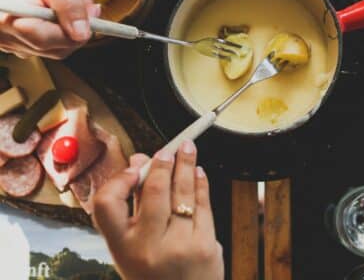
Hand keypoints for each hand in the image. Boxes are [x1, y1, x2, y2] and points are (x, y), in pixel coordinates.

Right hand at [0, 0, 99, 58]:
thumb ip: (69, 7)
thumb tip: (83, 34)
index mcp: (10, 22)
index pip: (57, 41)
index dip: (82, 29)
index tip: (95, 11)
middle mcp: (4, 38)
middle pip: (56, 48)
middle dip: (79, 28)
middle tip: (90, 4)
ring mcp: (6, 42)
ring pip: (51, 48)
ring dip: (70, 28)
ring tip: (77, 1)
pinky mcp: (10, 41)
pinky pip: (41, 44)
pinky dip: (56, 30)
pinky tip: (60, 11)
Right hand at [92, 141, 223, 279]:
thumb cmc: (155, 274)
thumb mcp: (132, 249)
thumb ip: (134, 207)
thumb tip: (139, 162)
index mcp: (122, 248)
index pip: (106, 204)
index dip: (118, 180)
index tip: (132, 168)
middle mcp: (148, 247)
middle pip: (154, 191)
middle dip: (163, 164)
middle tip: (168, 149)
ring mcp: (179, 246)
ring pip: (183, 193)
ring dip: (186, 165)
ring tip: (188, 149)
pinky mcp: (205, 246)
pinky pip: (203, 205)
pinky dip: (201, 184)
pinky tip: (198, 172)